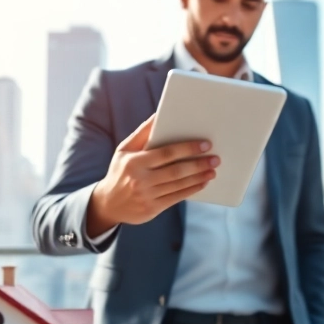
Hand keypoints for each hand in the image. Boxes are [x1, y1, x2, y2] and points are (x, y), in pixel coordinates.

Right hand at [86, 115, 218, 234]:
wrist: (108, 203)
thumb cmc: (120, 170)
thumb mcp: (125, 149)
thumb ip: (143, 133)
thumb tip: (159, 114)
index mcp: (135, 162)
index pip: (166, 153)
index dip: (187, 148)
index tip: (205, 144)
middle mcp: (141, 180)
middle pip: (176, 171)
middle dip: (198, 164)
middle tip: (215, 158)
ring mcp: (147, 196)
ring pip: (179, 185)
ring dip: (199, 177)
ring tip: (213, 170)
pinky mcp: (152, 209)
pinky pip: (176, 198)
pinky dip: (191, 190)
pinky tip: (202, 183)